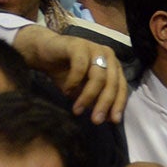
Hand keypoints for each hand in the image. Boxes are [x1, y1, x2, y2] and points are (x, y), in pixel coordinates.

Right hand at [11, 27, 128, 122]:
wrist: (44, 53)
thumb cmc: (66, 72)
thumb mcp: (81, 90)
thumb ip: (94, 100)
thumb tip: (106, 118)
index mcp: (112, 66)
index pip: (121, 86)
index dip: (118, 104)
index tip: (112, 121)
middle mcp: (108, 56)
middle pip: (112, 82)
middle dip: (105, 103)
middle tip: (96, 121)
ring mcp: (94, 48)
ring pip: (99, 76)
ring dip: (88, 96)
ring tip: (77, 110)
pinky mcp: (79, 45)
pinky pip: (81, 66)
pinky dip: (74, 81)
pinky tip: (67, 91)